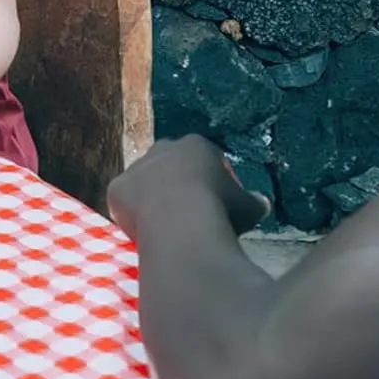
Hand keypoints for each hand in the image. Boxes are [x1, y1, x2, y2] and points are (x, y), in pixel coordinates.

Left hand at [107, 134, 270, 241]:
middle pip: (168, 164)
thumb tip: (261, 202)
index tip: (214, 198)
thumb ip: (252, 202)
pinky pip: (125, 201)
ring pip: (143, 181)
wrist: (180, 220)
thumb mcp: (246, 207)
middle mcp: (161, 149)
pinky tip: (145, 233)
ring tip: (165, 225)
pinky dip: (133, 214)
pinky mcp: (117, 188)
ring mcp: (136, 167)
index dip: (208, 177)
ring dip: (152, 198)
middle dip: (176, 182)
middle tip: (186, 210)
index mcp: (195, 146)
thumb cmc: (219, 209)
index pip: (202, 156)